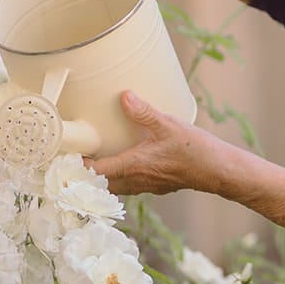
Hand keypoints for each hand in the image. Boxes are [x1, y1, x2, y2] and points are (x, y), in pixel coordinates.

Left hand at [86, 90, 223, 196]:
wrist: (219, 171)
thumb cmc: (197, 151)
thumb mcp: (169, 125)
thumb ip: (144, 112)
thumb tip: (124, 97)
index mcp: (133, 166)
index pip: (95, 171)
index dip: (76, 166)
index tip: (65, 156)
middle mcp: (136, 180)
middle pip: (100, 183)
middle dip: (86, 173)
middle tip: (77, 156)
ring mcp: (147, 185)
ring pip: (115, 186)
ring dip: (103, 177)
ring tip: (97, 159)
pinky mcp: (157, 186)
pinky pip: (130, 185)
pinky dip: (120, 177)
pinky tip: (126, 162)